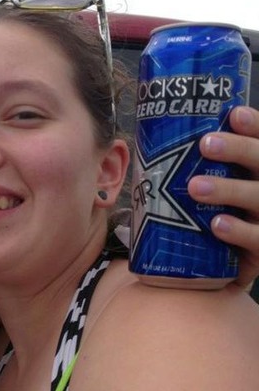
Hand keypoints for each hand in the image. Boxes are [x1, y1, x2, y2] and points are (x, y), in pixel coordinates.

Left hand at [188, 106, 258, 287]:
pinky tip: (217, 225)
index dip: (254, 126)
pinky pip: (258, 240)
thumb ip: (182, 174)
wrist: (209, 276)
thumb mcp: (196, 196)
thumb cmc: (199, 225)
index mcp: (255, 173)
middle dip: (238, 150)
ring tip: (195, 187)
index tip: (232, 114)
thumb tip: (143, 147)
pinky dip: (238, 231)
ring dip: (229, 189)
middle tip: (205, 145)